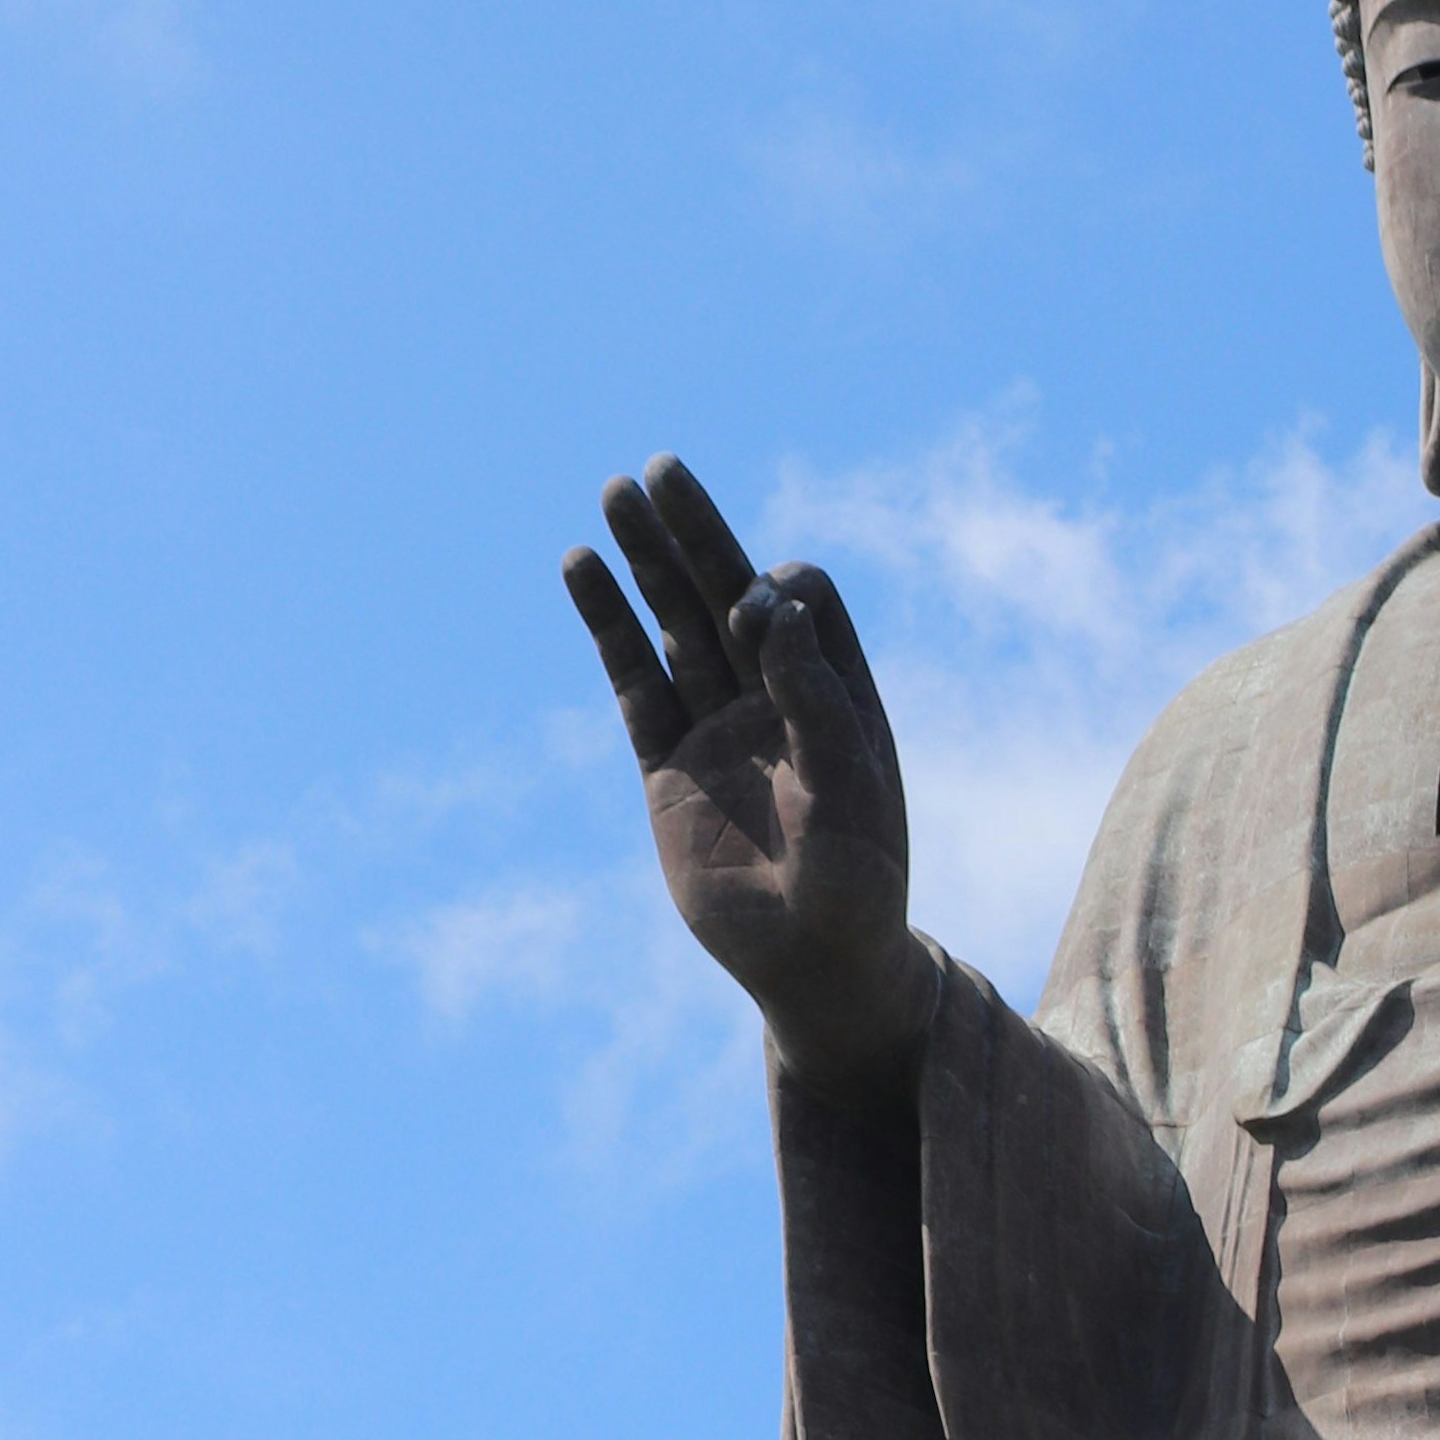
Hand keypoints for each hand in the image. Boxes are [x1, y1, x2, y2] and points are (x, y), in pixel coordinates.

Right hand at [561, 455, 935, 1115]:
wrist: (815, 970)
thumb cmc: (857, 891)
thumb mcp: (853, 798)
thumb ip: (818, 706)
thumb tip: (774, 610)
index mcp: (837, 697)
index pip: (803, 604)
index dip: (775, 596)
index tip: (759, 626)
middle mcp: (776, 700)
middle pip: (730, 590)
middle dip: (699, 533)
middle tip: (661, 470)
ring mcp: (718, 728)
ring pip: (675, 624)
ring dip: (649, 560)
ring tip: (616, 491)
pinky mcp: (668, 763)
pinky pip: (632, 681)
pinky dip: (608, 625)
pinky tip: (581, 566)